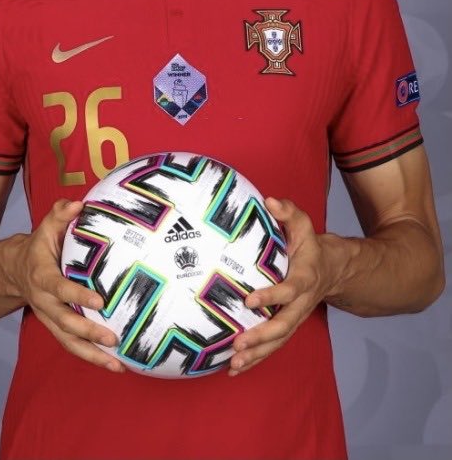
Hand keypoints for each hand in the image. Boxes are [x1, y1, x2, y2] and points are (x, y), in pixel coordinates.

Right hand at [13, 199, 123, 372]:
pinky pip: (73, 346)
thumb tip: (79, 204)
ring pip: (69, 342)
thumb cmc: (39, 247)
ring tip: (117, 365)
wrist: (13, 272)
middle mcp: (45, 302)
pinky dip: (92, 357)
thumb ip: (60, 214)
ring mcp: (50, 318)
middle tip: (113, 338)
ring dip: (92, 355)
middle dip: (89, 332)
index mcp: (43, 277)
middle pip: (65, 323)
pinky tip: (115, 365)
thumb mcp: (46, 227)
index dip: (78, 295)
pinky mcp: (58, 328)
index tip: (100, 301)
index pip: (61, 288)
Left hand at [229, 197, 333, 375]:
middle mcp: (301, 303)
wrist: (333, 269)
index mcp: (304, 278)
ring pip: (278, 341)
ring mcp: (295, 317)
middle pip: (283, 325)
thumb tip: (269, 200)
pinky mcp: (287, 326)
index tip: (250, 300)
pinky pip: (273, 346)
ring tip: (234, 364)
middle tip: (238, 344)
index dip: (272, 296)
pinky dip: (256, 358)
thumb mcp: (303, 225)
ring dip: (257, 354)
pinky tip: (235, 368)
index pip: (289, 290)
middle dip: (261, 337)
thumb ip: (288, 212)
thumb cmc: (310, 246)